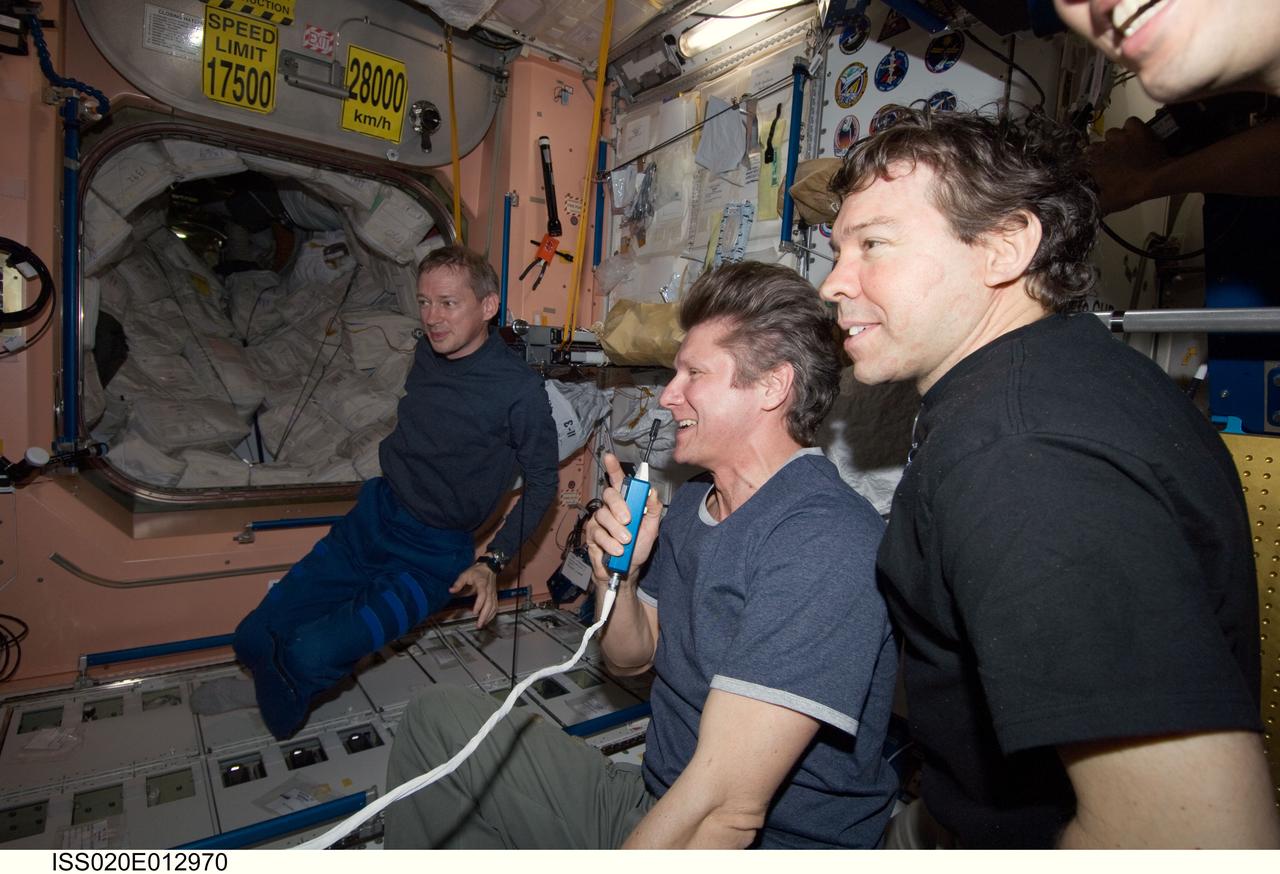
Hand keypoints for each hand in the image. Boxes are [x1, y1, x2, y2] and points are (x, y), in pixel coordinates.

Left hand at [449, 564, 497, 627]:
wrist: (488, 567)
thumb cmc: (477, 571)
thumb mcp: (465, 574)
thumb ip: (458, 583)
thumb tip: (451, 590)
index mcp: (482, 584)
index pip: (483, 595)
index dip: (479, 604)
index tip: (474, 612)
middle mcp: (489, 590)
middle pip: (490, 604)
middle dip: (484, 615)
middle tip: (479, 624)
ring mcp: (493, 593)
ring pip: (493, 607)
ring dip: (488, 616)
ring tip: (482, 624)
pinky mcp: (494, 596)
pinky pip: (495, 607)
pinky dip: (492, 614)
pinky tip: (487, 620)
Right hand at [584, 452, 662, 584]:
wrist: (627, 570)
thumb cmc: (638, 547)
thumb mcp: (651, 528)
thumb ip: (654, 509)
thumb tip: (653, 492)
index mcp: (626, 502)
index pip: (618, 481)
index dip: (614, 468)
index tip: (610, 458)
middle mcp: (610, 508)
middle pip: (609, 495)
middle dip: (619, 506)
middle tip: (628, 520)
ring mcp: (599, 520)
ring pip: (603, 516)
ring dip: (616, 530)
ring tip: (626, 542)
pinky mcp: (592, 534)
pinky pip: (598, 533)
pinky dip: (610, 542)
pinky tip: (618, 550)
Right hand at [1087, 117, 1169, 213]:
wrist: (1156, 178)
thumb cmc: (1131, 190)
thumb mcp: (1108, 203)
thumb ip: (1092, 203)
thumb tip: (1081, 209)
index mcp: (1094, 163)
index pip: (1080, 162)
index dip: (1084, 166)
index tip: (1090, 171)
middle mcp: (1103, 147)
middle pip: (1095, 146)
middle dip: (1100, 153)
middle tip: (1110, 162)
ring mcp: (1120, 136)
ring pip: (1111, 133)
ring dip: (1114, 140)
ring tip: (1123, 148)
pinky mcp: (1137, 130)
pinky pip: (1130, 123)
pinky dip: (1131, 128)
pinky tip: (1134, 135)